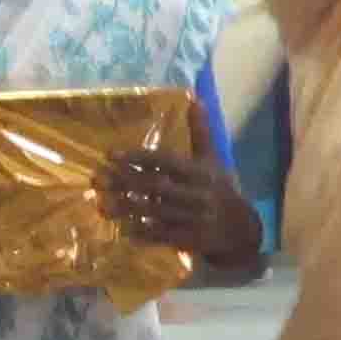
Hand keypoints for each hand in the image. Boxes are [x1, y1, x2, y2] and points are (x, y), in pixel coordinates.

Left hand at [102, 146, 264, 272]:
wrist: (242, 230)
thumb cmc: (221, 189)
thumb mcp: (213, 160)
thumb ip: (201, 132)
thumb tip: (195, 99)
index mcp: (201, 173)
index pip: (165, 161)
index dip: (137, 157)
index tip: (110, 154)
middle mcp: (197, 194)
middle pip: (155, 186)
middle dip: (125, 182)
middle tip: (98, 179)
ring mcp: (193, 219)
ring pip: (154, 212)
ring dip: (126, 209)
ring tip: (102, 205)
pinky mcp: (189, 240)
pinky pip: (161, 236)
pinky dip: (142, 234)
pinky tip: (123, 230)